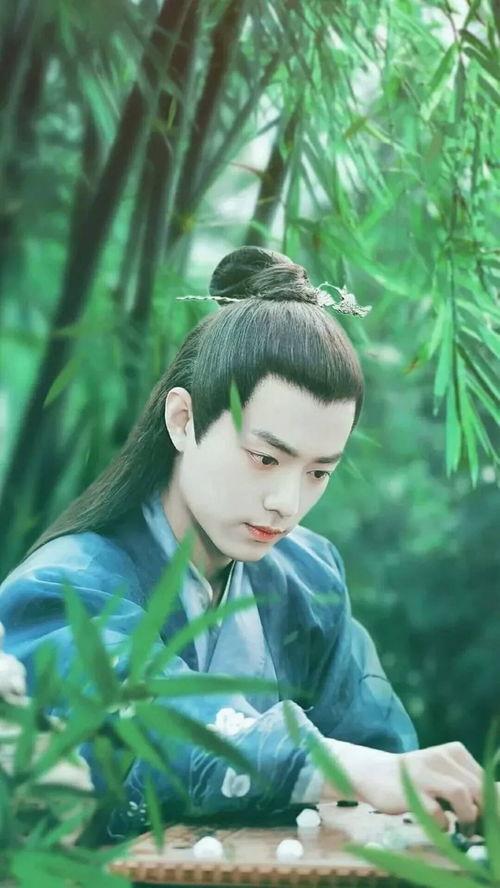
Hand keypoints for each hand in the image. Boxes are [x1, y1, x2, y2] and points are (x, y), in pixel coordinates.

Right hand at [321, 738, 484, 828]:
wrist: (373, 772)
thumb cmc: (416, 778)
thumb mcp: (443, 773)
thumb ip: (468, 784)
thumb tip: (496, 804)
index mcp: (453, 751)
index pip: (485, 779)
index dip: (492, 803)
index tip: (490, 820)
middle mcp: (440, 757)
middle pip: (477, 787)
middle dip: (484, 813)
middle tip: (478, 828)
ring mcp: (424, 772)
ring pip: (461, 794)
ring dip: (466, 817)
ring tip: (461, 827)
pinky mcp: (410, 791)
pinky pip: (437, 812)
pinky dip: (442, 824)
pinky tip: (436, 824)